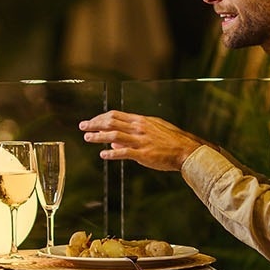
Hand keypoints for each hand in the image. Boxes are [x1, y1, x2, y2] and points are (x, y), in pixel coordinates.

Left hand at [78, 111, 202, 171]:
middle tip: (83, 127)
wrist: (185, 150)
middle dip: (94, 124)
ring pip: (114, 135)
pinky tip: (103, 154)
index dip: (100, 118)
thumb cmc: (170, 141)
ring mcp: (141, 140)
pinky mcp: (143, 153)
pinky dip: (112, 152)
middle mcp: (138, 128)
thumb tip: (113, 139)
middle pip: (111, 122)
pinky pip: (124, 152)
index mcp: (140, 120)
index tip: (91, 121)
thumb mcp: (152, 130)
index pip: (115, 115)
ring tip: (87, 138)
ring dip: (98, 136)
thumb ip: (133, 133)